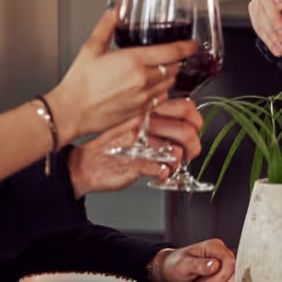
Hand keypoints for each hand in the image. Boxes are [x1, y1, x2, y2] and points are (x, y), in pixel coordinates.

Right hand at [46, 8, 193, 140]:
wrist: (71, 112)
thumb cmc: (78, 84)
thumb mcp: (91, 48)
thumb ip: (106, 26)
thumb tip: (114, 11)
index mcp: (133, 61)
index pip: (172, 52)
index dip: (186, 46)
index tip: (192, 44)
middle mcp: (143, 80)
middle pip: (174, 67)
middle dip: (175, 60)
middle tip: (170, 55)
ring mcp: (143, 97)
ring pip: (169, 83)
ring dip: (168, 75)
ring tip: (158, 69)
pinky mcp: (140, 111)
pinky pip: (160, 99)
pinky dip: (161, 91)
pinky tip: (150, 87)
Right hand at [67, 101, 205, 193]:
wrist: (84, 164)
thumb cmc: (109, 144)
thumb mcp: (132, 121)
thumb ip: (156, 118)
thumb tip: (183, 122)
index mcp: (145, 110)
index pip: (184, 108)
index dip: (197, 121)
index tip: (196, 129)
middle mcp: (144, 124)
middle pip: (186, 130)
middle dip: (195, 145)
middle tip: (192, 151)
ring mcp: (140, 144)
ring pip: (177, 151)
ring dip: (179, 161)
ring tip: (172, 163)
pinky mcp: (137, 163)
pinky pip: (164, 169)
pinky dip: (166, 173)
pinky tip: (159, 172)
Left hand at [149, 239, 236, 281]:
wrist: (169, 275)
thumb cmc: (173, 266)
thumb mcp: (182, 265)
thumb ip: (198, 265)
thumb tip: (214, 265)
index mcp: (214, 248)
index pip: (231, 262)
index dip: (221, 277)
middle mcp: (223, 257)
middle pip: (237, 276)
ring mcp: (226, 270)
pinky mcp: (226, 281)